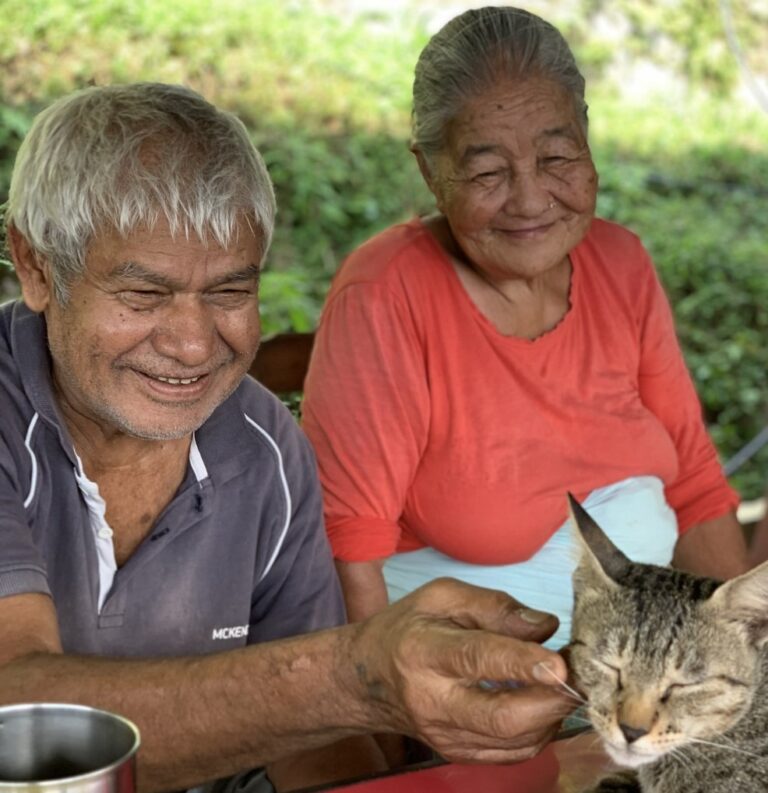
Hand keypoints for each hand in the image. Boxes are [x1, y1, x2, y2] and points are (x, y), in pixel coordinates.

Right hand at [346, 578, 575, 763]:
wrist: (366, 679)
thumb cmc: (407, 628)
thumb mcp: (441, 597)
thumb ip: (494, 606)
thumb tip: (545, 626)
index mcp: (425, 652)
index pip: (477, 660)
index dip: (521, 663)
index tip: (559, 663)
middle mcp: (433, 701)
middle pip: (502, 717)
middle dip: (551, 701)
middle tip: (580, 678)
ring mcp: (446, 736)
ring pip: (515, 742)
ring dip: (552, 715)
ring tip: (564, 684)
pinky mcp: (458, 754)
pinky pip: (513, 754)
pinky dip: (540, 731)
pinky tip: (543, 704)